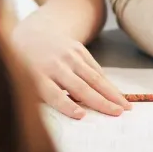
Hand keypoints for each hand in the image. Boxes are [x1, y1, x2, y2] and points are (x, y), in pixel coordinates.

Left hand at [11, 17, 129, 118]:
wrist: (34, 34)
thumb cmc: (29, 67)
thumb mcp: (27, 82)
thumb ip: (45, 98)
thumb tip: (72, 116)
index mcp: (37, 76)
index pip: (54, 94)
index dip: (67, 106)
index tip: (81, 115)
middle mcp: (55, 65)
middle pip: (80, 86)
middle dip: (100, 101)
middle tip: (117, 114)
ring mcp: (68, 56)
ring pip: (93, 77)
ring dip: (111, 93)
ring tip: (125, 106)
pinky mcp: (79, 49)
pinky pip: (95, 68)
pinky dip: (107, 83)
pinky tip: (117, 94)